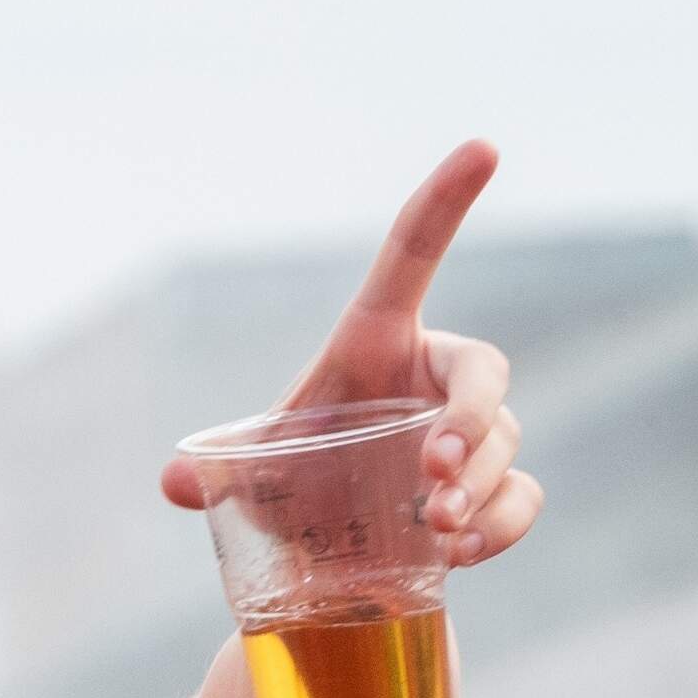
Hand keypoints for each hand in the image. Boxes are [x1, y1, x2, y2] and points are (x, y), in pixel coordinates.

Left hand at [157, 140, 541, 566]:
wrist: (320, 550)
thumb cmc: (288, 483)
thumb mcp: (246, 475)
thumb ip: (212, 473)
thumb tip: (174, 482)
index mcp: (375, 342)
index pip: (413, 256)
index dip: (446, 200)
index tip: (483, 145)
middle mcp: (432, 379)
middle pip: (485, 373)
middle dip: (472, 420)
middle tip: (434, 471)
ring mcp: (472, 435)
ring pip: (506, 441)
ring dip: (479, 485)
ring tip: (433, 528)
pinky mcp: (493, 491)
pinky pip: (522, 496)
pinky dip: (502, 525)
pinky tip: (459, 552)